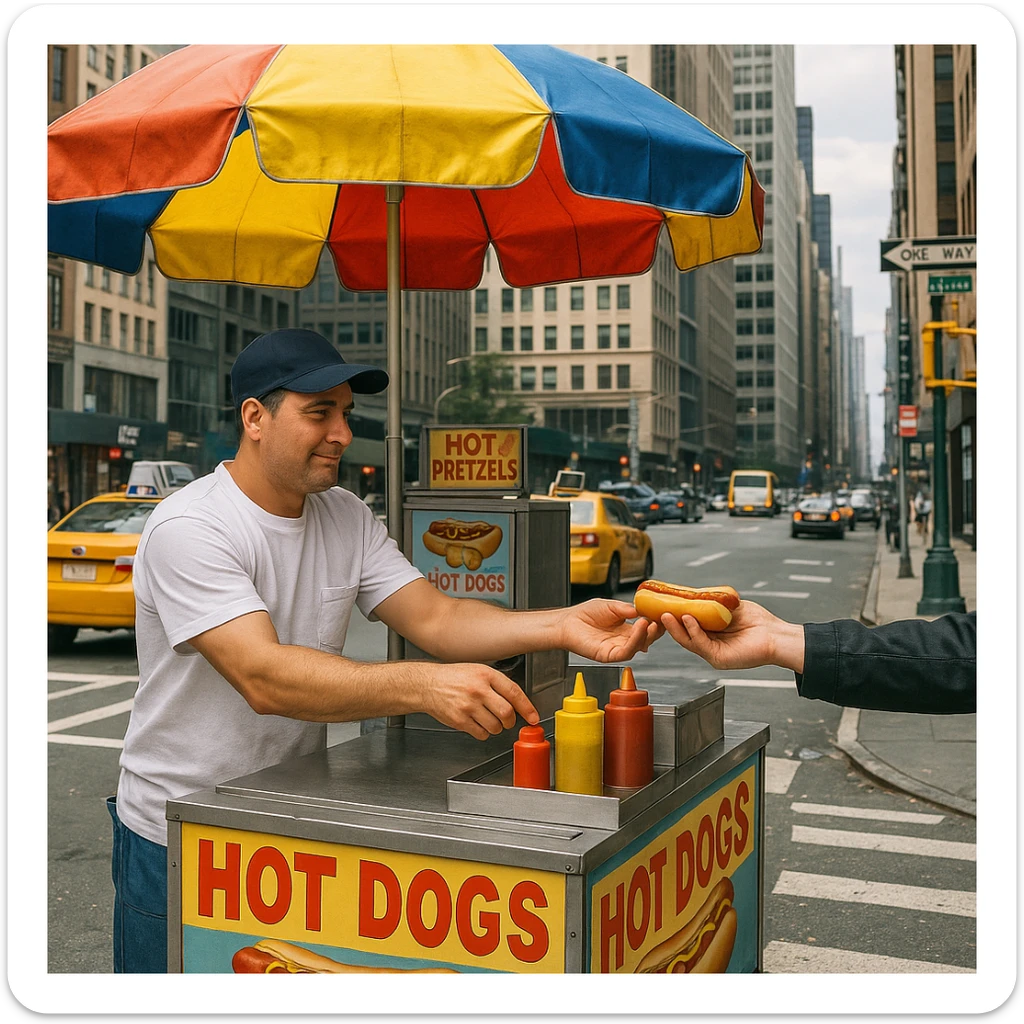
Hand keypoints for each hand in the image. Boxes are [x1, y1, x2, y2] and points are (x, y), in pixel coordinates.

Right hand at [420, 662, 538, 741]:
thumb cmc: (453, 677)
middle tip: (507, 720)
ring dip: (496, 728)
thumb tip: (518, 702)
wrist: (427, 684)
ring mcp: (468, 706)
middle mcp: (477, 689)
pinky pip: (481, 734)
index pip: (514, 692)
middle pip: (507, 713)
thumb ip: (497, 684)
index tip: (533, 717)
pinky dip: (483, 732)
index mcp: (485, 675)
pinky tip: (477, 723)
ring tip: (488, 719)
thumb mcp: (478, 671)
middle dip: (510, 721)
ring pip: (495, 726)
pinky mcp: (459, 720)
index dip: (527, 707)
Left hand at [559, 599, 664, 662]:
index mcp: (626, 629)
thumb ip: (625, 609)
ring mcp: (617, 649)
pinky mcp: (608, 655)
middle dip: (656, 631)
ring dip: (646, 635)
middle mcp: (624, 640)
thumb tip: (641, 610)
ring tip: (648, 622)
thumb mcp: (610, 606)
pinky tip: (638, 628)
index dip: (656, 623)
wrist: (567, 622)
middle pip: (646, 639)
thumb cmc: (585, 614)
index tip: (664, 614)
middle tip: (661, 620)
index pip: (647, 629)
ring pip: (638, 647)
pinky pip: (626, 652)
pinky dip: (634, 640)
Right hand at [659, 600, 804, 672]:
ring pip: (688, 640)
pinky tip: (688, 619)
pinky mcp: (718, 658)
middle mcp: (709, 643)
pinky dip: (693, 631)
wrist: (776, 635)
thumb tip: (692, 595)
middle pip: (683, 633)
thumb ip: (711, 604)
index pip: (687, 624)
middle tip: (657, 610)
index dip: (674, 615)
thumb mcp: (728, 607)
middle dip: (669, 622)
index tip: (663, 604)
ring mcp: (712, 652)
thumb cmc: (758, 622)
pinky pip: (701, 644)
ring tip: (666, 614)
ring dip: (676, 627)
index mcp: (710, 632)